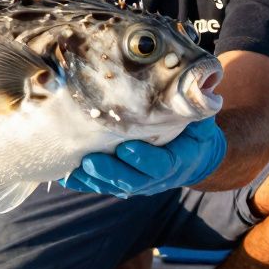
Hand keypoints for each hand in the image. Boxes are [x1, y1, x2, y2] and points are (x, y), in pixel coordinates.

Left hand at [61, 118, 225, 197]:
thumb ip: (195, 107)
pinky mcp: (126, 183)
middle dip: (110, 171)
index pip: (161, 164)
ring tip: (73, 170)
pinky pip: (105, 186)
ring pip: (116, 186)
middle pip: (133, 180)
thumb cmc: (194, 131)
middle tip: (90, 161)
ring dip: (94, 180)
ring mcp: (142, 183)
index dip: (144, 159)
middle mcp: (159, 177)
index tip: (126, 148)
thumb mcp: (201, 120)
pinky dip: (86, 183)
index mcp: (178, 161)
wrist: (195, 156)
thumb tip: (197, 82)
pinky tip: (66, 176)